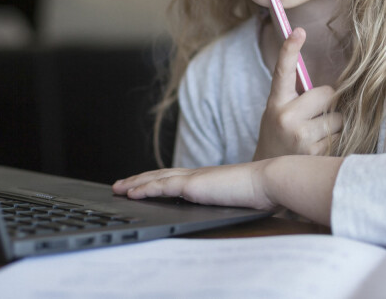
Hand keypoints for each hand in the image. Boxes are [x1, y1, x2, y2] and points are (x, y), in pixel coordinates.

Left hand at [112, 161, 275, 209]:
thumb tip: (225, 210)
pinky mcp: (191, 185)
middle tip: (119, 185)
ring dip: (134, 184)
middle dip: (137, 180)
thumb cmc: (261, 193)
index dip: (156, 180)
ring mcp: (193, 178)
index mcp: (206, 179)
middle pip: (159, 175)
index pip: (174, 177)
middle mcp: (196, 175)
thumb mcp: (237, 199)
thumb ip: (226, 203)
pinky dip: (143, 189)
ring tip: (117, 189)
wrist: (268, 182)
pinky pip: (160, 186)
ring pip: (155, 179)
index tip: (142, 185)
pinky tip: (131, 194)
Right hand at [252, 28, 340, 160]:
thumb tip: (335, 80)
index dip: (290, 49)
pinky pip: (341, 136)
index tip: (298, 31)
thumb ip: (298, 93)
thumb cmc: (279, 131)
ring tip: (317, 132)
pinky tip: (320, 145)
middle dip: (328, 101)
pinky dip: (337, 139)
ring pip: (339, 117)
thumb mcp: (278, 108)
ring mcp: (301, 136)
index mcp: (276, 101)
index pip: (283, 71)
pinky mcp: (315, 153)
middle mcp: (286, 117)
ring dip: (335, 123)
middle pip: (327, 94)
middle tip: (316, 112)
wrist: (269, 168)